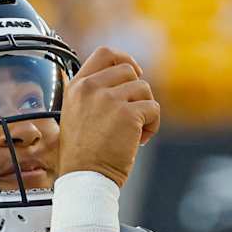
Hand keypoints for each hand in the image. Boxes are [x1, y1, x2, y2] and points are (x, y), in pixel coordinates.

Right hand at [57, 46, 159, 187]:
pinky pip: (154, 108)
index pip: (105, 54)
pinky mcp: (128, 113)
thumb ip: (95, 94)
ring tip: (133, 132)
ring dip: (145, 110)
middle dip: (137, 93)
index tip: (135, 72)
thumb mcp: (78, 114)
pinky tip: (139, 140)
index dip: (124, 59)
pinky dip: (152, 125)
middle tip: (132, 116)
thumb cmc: (83, 154)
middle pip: (129, 70)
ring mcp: (110, 99)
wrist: (85, 177)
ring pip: (144, 89)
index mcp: (77, 86)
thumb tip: (124, 81)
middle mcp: (92, 88)